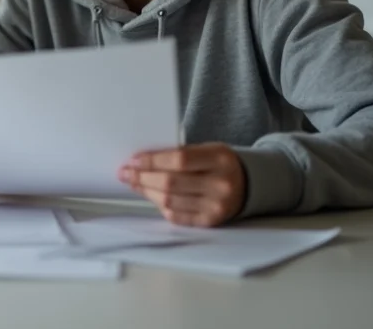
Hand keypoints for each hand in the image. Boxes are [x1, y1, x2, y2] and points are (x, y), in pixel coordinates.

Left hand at [119, 143, 245, 226]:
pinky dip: (159, 205)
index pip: (179, 160)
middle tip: (125, 172)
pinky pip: (176, 216)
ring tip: (134, 183)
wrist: (248, 185)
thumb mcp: (207, 149)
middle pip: (171, 183)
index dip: (152, 161)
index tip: (133, 160)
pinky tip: (151, 195)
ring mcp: (216, 207)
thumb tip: (142, 160)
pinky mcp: (210, 222)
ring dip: (146, 191)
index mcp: (219, 159)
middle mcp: (220, 185)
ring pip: (170, 201)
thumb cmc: (218, 163)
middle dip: (142, 177)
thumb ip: (180, 153)